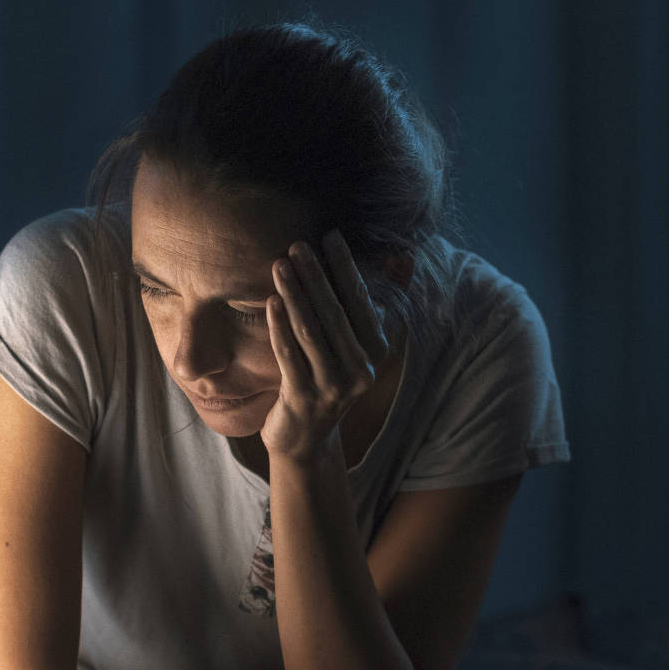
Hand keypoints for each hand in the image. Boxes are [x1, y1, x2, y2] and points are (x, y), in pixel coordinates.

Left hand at [260, 230, 390, 465]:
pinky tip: (270, 301)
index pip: (360, 300)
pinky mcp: (304, 399)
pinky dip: (279, 326)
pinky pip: (289, 354)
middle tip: (297, 244)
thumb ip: (366, 303)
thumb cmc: (327, 376)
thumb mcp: (352, 342)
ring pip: (311, 332)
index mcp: (377, 350)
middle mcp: (361, 369)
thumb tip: (398, 256)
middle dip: (316, 275)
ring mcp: (333, 387)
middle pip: (335, 313)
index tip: (330, 234)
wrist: (305, 435)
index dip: (345, 266)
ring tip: (280, 264)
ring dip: (295, 294)